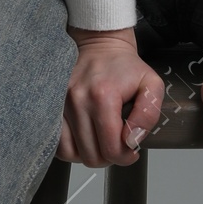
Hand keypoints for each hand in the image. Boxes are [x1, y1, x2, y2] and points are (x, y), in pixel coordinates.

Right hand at [59, 28, 164, 166]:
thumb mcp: (151, 84)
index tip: (131, 151)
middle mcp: (78, 101)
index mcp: (103, 96)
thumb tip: (132, 141)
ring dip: (89, 155)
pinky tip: (85, 140)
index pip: (111, 148)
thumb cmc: (124, 66)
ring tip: (101, 143)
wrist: (99, 45)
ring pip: (71, 153)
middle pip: (91, 155)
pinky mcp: (51, 106)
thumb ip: (148, 114)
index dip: (125, 158)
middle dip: (109, 158)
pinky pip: (56, 143)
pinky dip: (71, 148)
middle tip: (118, 146)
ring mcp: (60, 104)